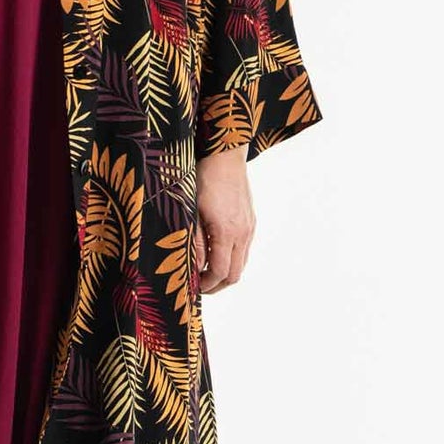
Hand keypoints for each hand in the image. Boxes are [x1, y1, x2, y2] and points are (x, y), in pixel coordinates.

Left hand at [194, 145, 254, 292]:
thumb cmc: (203, 180)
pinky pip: (244, 249)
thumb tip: (194, 269)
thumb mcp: (192, 213)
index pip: (220, 272)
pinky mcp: (251, 221)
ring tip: (206, 272)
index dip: (206, 285)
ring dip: (225, 272)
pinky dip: (232, 258)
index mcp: (227, 232)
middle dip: (217, 285)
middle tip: (199, 286)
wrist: (224, 155)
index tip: (193, 287)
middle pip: (235, 274)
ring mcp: (250, 227)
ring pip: (242, 263)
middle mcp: (243, 232)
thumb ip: (195, 243)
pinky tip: (216, 253)